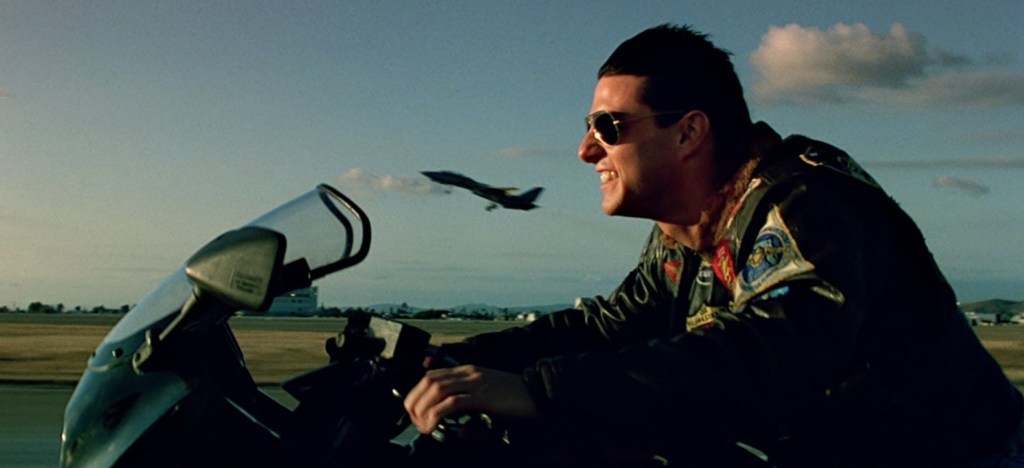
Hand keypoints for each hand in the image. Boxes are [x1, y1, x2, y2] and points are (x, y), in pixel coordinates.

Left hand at [403, 365, 537, 433]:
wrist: (540, 394)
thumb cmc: (516, 400)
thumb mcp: (488, 399)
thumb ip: (471, 406)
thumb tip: (457, 428)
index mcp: (468, 371)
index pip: (432, 375)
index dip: (417, 393)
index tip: (415, 412)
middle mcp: (469, 373)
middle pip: (430, 381)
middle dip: (416, 401)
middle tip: (415, 421)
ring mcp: (476, 382)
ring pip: (437, 389)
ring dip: (423, 409)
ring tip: (422, 426)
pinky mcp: (483, 396)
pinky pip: (453, 403)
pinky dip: (437, 415)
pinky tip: (433, 426)